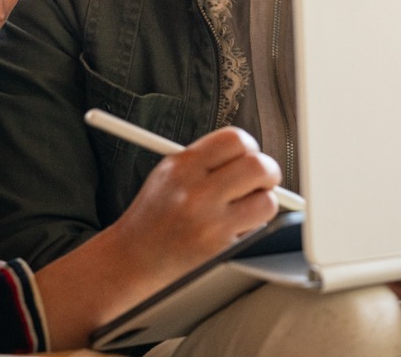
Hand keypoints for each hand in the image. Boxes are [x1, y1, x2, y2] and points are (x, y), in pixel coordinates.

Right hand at [109, 127, 280, 281]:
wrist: (132, 261)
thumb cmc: (152, 219)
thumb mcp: (166, 176)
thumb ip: (204, 161)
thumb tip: (248, 154)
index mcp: (181, 166)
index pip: (235, 139)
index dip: (250, 147)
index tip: (249, 156)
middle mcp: (196, 192)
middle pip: (258, 166)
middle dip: (268, 173)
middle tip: (262, 181)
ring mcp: (210, 222)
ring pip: (267, 201)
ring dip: (263, 203)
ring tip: (245, 209)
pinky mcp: (220, 249)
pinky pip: (258, 230)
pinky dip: (253, 228)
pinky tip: (232, 230)